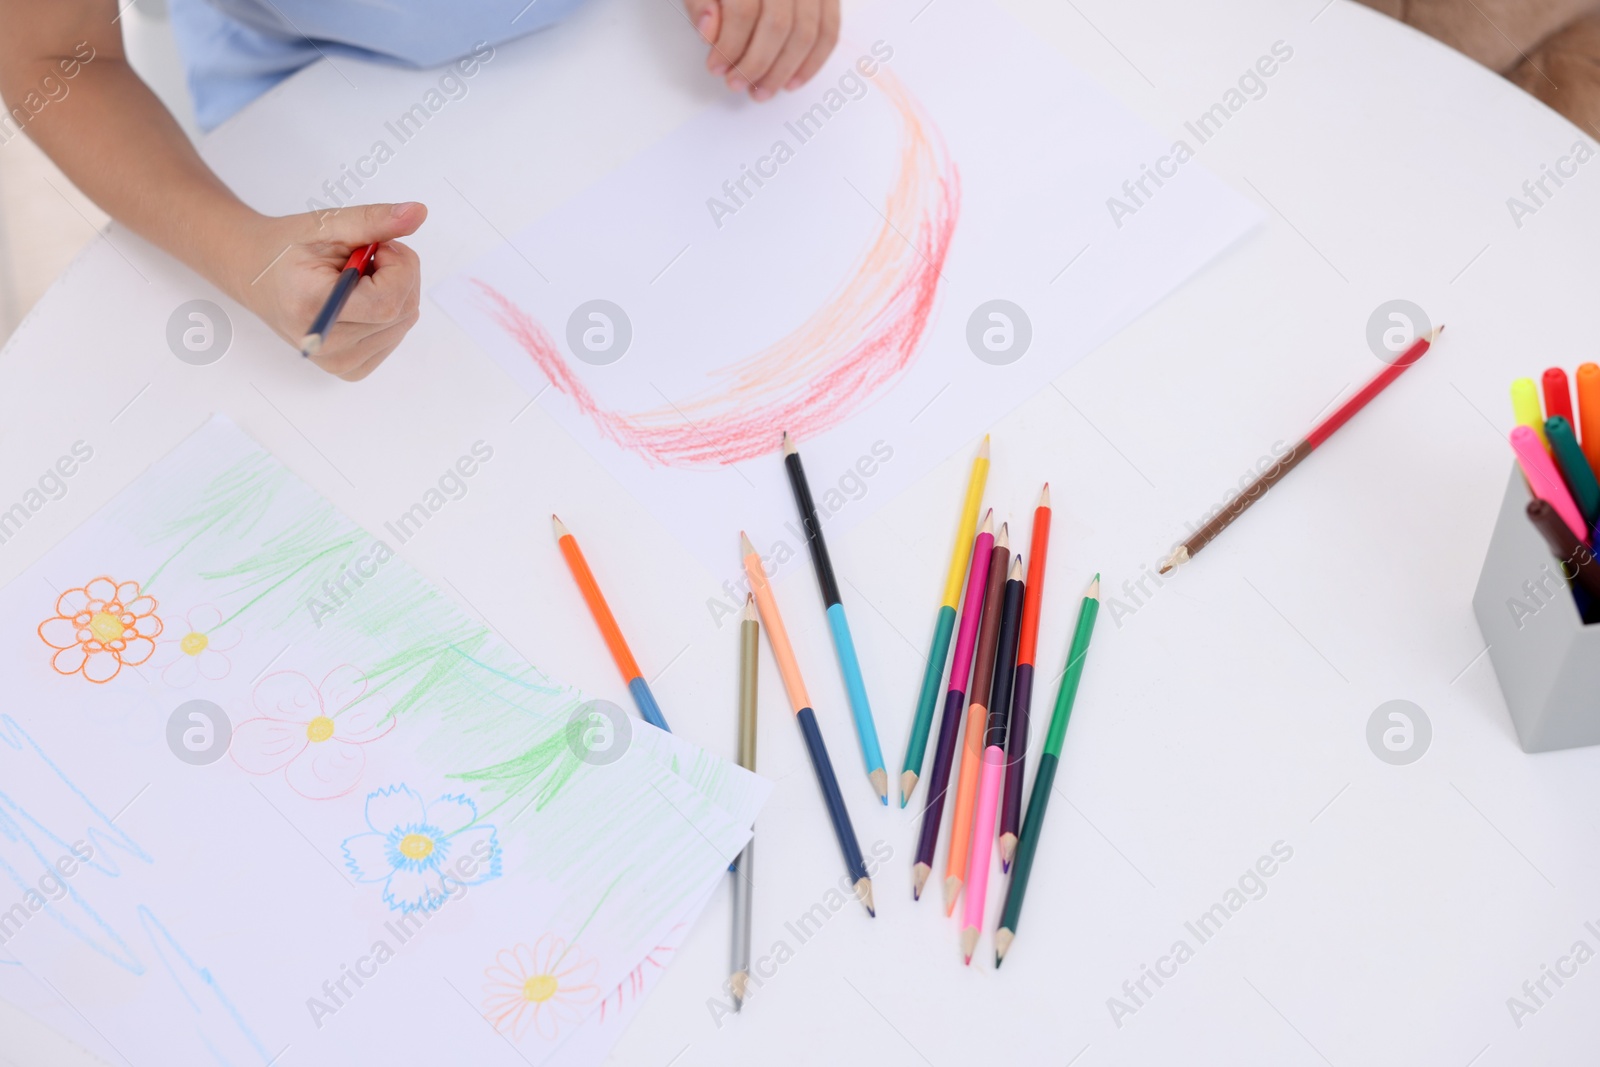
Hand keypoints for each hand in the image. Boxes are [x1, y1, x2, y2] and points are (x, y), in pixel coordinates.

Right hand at [236, 202, 426, 380]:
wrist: (256, 276)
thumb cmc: (287, 250)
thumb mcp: (326, 224)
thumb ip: (374, 220)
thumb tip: (419, 212)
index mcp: (313, 308)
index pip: (388, 301)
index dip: (398, 268)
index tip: (379, 247)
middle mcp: (325, 344)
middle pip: (402, 311)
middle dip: (398, 274)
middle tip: (367, 257)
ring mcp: (339, 362)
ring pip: (404, 322)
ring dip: (394, 291)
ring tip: (358, 278)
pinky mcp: (350, 369)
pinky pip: (395, 336)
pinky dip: (388, 311)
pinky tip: (361, 299)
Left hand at [684, 0, 838, 100]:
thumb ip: (700, 2)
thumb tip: (709, 34)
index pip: (744, 11)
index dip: (729, 46)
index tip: (716, 67)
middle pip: (778, 25)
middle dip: (756, 65)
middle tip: (737, 84)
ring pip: (805, 34)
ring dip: (782, 71)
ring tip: (762, 90)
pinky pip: (829, 31)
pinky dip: (812, 63)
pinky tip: (792, 82)